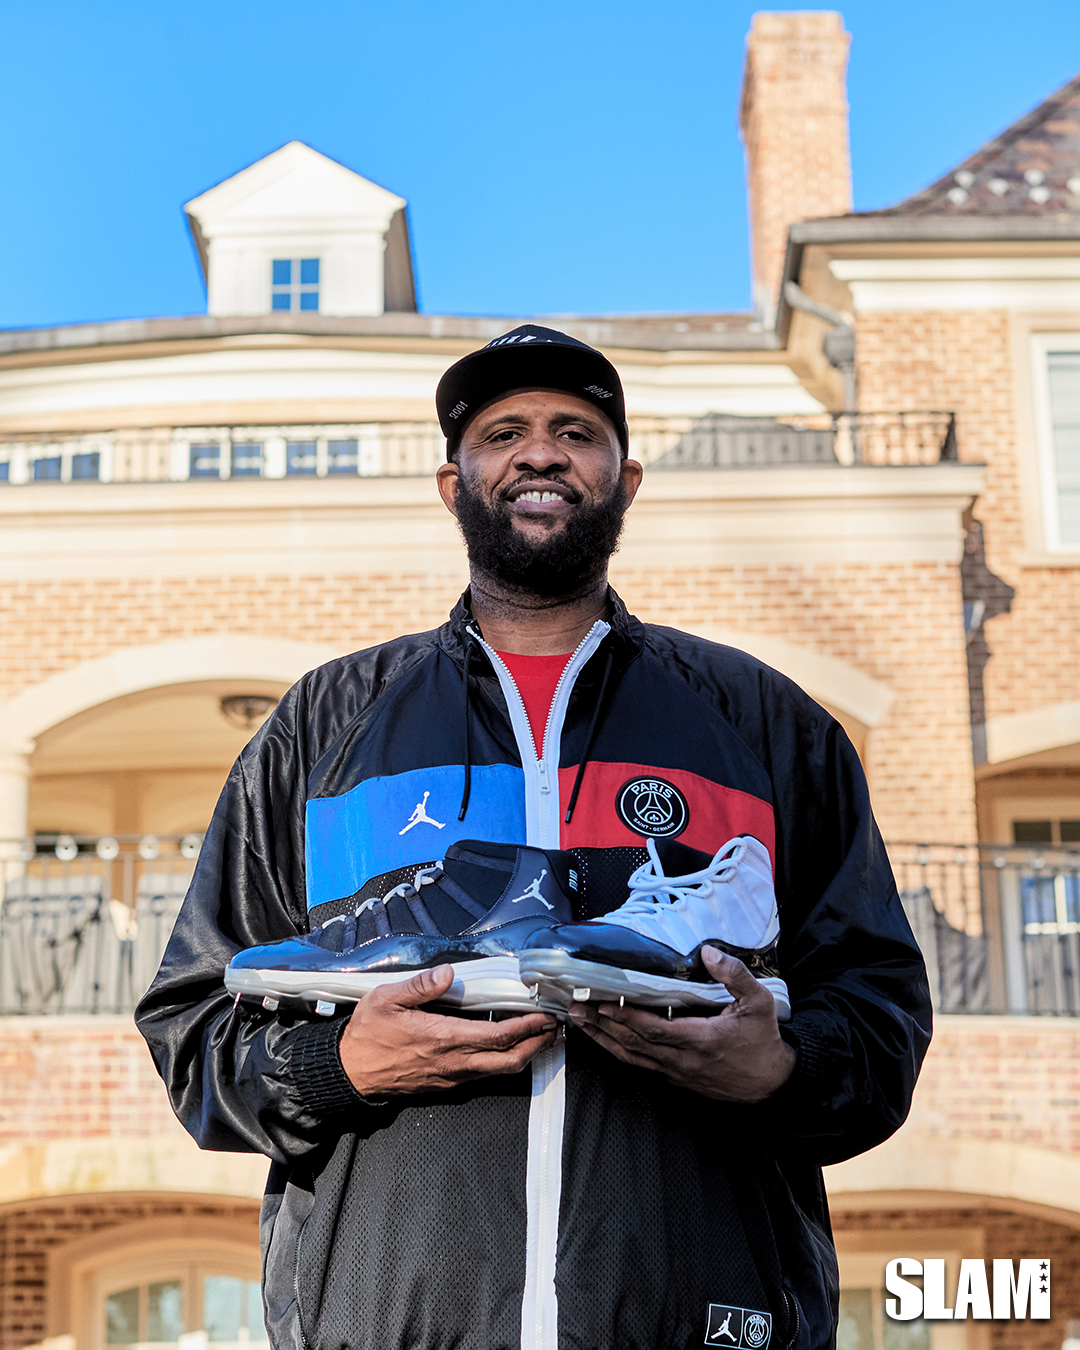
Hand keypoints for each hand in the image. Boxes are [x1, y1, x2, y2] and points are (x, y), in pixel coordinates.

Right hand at [338, 963, 557, 1096]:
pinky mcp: (444, 1084)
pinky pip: (482, 1076)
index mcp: (444, 1039)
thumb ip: (420, 986)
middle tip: (555, 1029)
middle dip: (536, 1046)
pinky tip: (506, 1049)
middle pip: (509, 1061)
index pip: (498, 1036)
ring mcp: (450, 1077)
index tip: (545, 1015)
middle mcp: (453, 1063)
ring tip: (539, 1038)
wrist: (348, 1071)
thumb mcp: (387, 999)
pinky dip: (502, 1063)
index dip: (527, 1027)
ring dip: (523, 1055)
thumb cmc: (367, 1033)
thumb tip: (448, 973)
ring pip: (498, 1072)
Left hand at [567, 948, 794, 1102]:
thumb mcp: (759, 1002)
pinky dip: (620, 1053)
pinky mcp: (677, 1080)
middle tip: (575, 1011)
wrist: (773, 1083)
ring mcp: (677, 1073)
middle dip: (601, 1027)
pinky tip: (607, 1042)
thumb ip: (734, 975)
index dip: (625, 1018)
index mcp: (700, 1040)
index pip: (653, 1030)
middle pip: (633, 1045)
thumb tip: (709, 952)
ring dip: (604, 1041)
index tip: (601, 1004)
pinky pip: (642, 1066)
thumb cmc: (763, 1041)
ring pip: (632, 1059)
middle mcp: (682, 1060)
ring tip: (580, 1026)